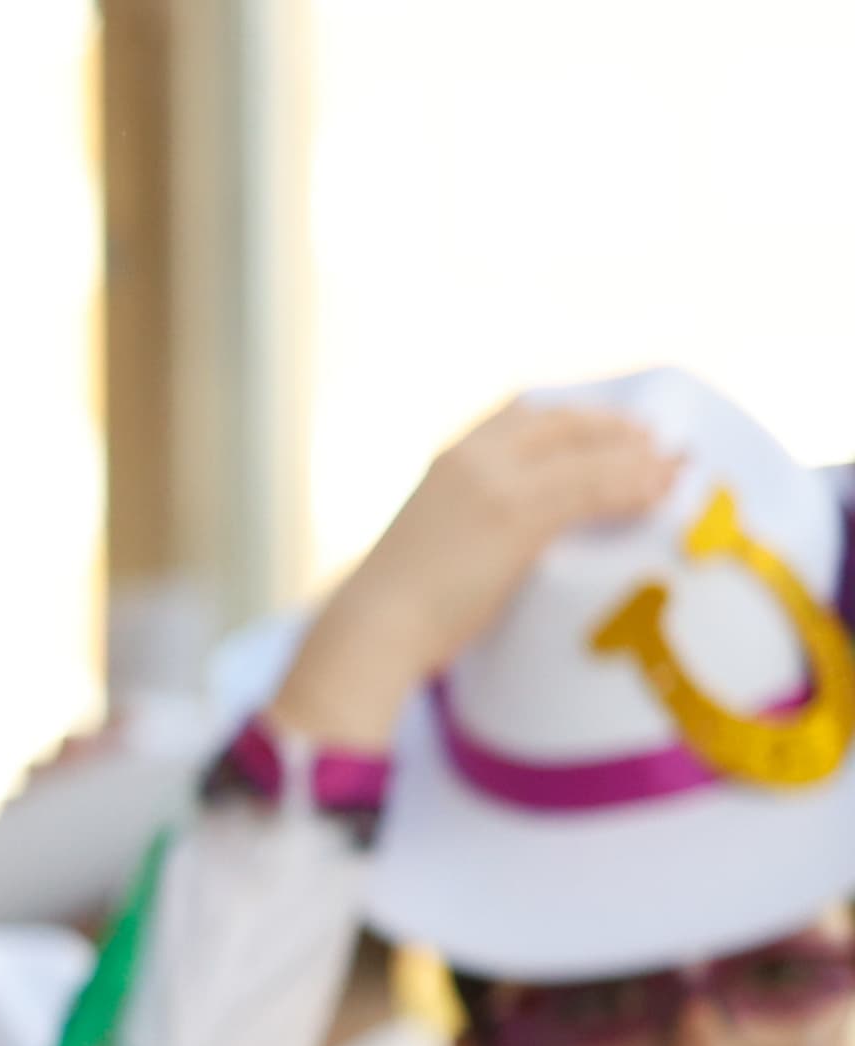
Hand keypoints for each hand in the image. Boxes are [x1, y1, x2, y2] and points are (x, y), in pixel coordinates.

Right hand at [271, 400, 679, 750]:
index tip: (612, 430)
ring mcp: (498, 483)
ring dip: (640, 460)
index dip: (579, 417)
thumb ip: (477, 519)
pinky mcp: (519, 516)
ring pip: (590, 455)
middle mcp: (475, 456)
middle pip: (566, 423)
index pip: (526, 413)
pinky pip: (595, 489)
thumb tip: (519, 536)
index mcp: (452, 458)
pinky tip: (659, 495)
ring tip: (674, 472)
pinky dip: (635, 488)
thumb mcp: (437, 538)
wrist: (372, 630)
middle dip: (618, 430)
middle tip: (657, 447)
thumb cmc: (399, 605)